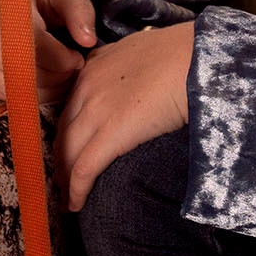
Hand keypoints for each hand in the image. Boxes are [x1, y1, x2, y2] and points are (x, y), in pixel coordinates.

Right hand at [0, 0, 98, 104]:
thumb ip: (81, 10)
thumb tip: (87, 41)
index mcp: (4, 0)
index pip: (33, 42)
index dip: (60, 59)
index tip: (77, 59)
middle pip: (19, 69)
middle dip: (54, 80)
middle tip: (71, 73)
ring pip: (11, 87)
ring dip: (43, 92)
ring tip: (60, 78)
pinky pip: (2, 94)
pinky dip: (27, 95)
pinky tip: (42, 82)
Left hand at [51, 21, 193, 211]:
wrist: (195, 59)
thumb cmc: (180, 54)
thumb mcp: (140, 51)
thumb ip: (123, 67)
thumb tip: (128, 83)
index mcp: (94, 67)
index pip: (69, 106)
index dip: (65, 132)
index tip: (66, 149)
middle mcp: (87, 86)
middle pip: (62, 130)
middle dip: (59, 157)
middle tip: (60, 179)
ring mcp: (96, 108)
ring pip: (67, 150)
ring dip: (64, 177)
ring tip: (65, 197)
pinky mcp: (112, 133)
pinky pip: (84, 167)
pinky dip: (75, 188)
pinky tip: (75, 204)